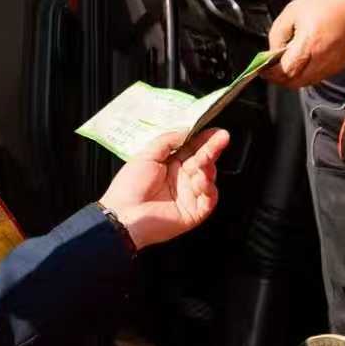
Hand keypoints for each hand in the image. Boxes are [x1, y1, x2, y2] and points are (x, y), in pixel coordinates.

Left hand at [98, 128, 231, 249]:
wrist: (122, 215)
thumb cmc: (128, 187)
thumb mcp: (146, 155)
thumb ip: (167, 141)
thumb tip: (187, 130)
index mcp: (171, 165)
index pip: (192, 149)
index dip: (204, 139)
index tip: (214, 131)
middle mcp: (182, 179)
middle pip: (203, 160)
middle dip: (212, 148)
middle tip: (222, 138)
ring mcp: (189, 195)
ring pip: (208, 177)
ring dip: (208, 167)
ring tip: (204, 161)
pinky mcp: (194, 212)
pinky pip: (209, 199)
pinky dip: (209, 189)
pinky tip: (202, 180)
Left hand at [265, 0, 344, 88]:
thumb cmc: (322, 6)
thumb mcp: (291, 13)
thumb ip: (277, 35)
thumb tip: (272, 54)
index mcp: (309, 43)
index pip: (286, 70)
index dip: (272, 74)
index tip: (263, 70)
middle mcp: (322, 58)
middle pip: (296, 82)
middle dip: (280, 79)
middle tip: (271, 71)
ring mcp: (332, 64)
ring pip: (307, 82)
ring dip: (294, 78)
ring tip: (286, 66)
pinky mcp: (339, 65)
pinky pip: (318, 77)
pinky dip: (307, 74)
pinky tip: (303, 62)